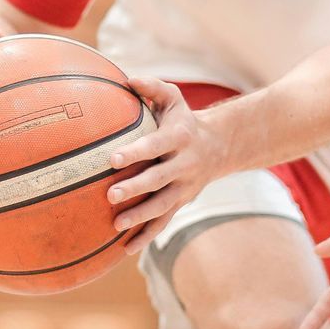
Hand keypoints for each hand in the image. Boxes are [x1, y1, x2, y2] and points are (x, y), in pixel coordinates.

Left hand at [104, 79, 232, 255]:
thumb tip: (127, 79)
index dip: (136, 152)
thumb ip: (151, 88)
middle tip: (110, 195)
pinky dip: (147, 236)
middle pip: (158, 179)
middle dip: (135, 188)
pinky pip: (164, 222)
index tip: (113, 158)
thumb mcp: (173, 99)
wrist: (219, 147)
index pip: (155, 145)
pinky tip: (126, 249)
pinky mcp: (182, 203)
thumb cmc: (183, 120)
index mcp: (179, 137)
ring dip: (140, 217)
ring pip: (162, 206)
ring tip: (116, 225)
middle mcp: (184, 164)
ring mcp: (184, 187)